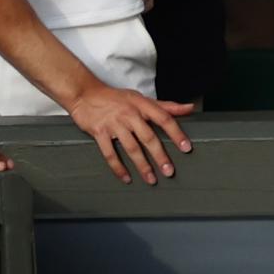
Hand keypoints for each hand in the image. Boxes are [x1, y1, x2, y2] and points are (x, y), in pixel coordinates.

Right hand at [67, 82, 193, 184]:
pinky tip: (126, 178)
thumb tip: (189, 108)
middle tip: (169, 171)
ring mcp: (114, 124)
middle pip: (149, 137)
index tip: (186, 148)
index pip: (164, 119)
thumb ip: (165, 106)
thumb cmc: (116, 98)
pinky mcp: (99, 132)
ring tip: (151, 179)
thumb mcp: (141, 98)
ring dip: (142, 166)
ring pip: (131, 148)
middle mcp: (129, 114)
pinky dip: (118, 167)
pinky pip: (110, 153)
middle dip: (160, 156)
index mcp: (142, 105)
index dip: (176, 133)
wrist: (85, 94)